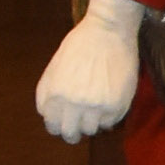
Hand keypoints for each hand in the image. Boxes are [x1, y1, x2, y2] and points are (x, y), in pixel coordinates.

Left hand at [35, 0, 144, 141]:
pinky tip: (108, 100)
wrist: (109, 31)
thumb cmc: (79, 46)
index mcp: (56, 95)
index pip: (53, 126)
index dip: (57, 126)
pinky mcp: (118, 104)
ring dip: (91, 122)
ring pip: (92, 130)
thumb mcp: (53, 68)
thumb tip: (47, 115)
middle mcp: (75, 104)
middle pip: (71, 134)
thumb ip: (46, 94)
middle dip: (72, 133)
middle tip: (77, 129)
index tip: (63, 123)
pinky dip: (108, 115)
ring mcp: (98, 106)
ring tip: (94, 107)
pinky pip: (111, 122)